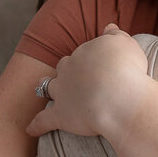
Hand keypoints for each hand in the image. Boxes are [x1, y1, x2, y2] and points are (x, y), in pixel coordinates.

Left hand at [26, 24, 149, 138]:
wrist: (119, 96)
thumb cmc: (127, 69)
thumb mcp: (126, 44)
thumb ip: (115, 34)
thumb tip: (109, 27)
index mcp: (86, 52)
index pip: (85, 53)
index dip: (91, 60)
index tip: (101, 67)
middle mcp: (70, 69)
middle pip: (64, 66)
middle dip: (67, 70)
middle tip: (76, 76)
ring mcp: (62, 92)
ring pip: (49, 87)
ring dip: (48, 88)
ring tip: (46, 91)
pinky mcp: (60, 115)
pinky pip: (43, 120)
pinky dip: (36, 125)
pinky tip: (30, 129)